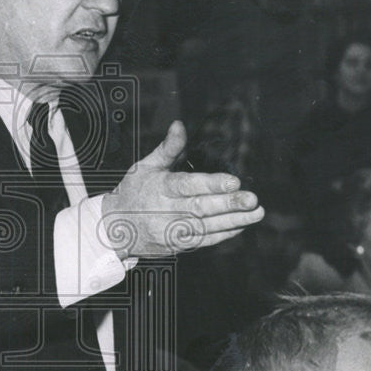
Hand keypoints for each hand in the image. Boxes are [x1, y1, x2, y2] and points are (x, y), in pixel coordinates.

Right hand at [101, 121, 263, 258]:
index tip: (233, 181)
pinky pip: (204, 241)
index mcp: (160, 188)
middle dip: (228, 204)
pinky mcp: (177, 245)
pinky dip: (223, 234)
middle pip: (200, 208)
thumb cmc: (132, 193)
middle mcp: (166, 211)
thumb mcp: (145, 166)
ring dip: (233, 220)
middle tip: (251, 199)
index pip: (187, 186)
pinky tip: (241, 226)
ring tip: (256, 213)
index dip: (211, 184)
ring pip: (206, 227)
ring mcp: (172, 231)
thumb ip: (168, 148)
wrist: (114, 229)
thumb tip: (179, 125)